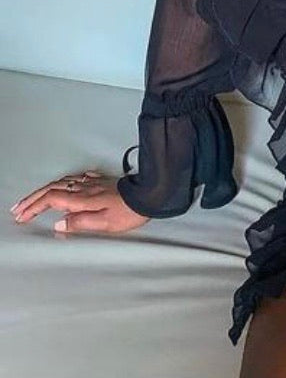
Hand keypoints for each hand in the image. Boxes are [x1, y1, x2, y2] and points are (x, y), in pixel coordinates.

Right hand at [9, 170, 150, 233]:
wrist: (150, 193)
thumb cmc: (130, 210)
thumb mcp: (105, 223)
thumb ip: (80, 223)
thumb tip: (58, 224)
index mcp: (83, 199)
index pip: (51, 200)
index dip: (34, 207)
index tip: (21, 216)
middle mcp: (85, 187)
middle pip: (52, 189)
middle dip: (32, 198)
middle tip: (18, 208)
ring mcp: (93, 183)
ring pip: (62, 182)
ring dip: (44, 190)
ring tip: (34, 198)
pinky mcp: (101, 181)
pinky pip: (77, 178)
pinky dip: (64, 182)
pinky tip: (65, 183)